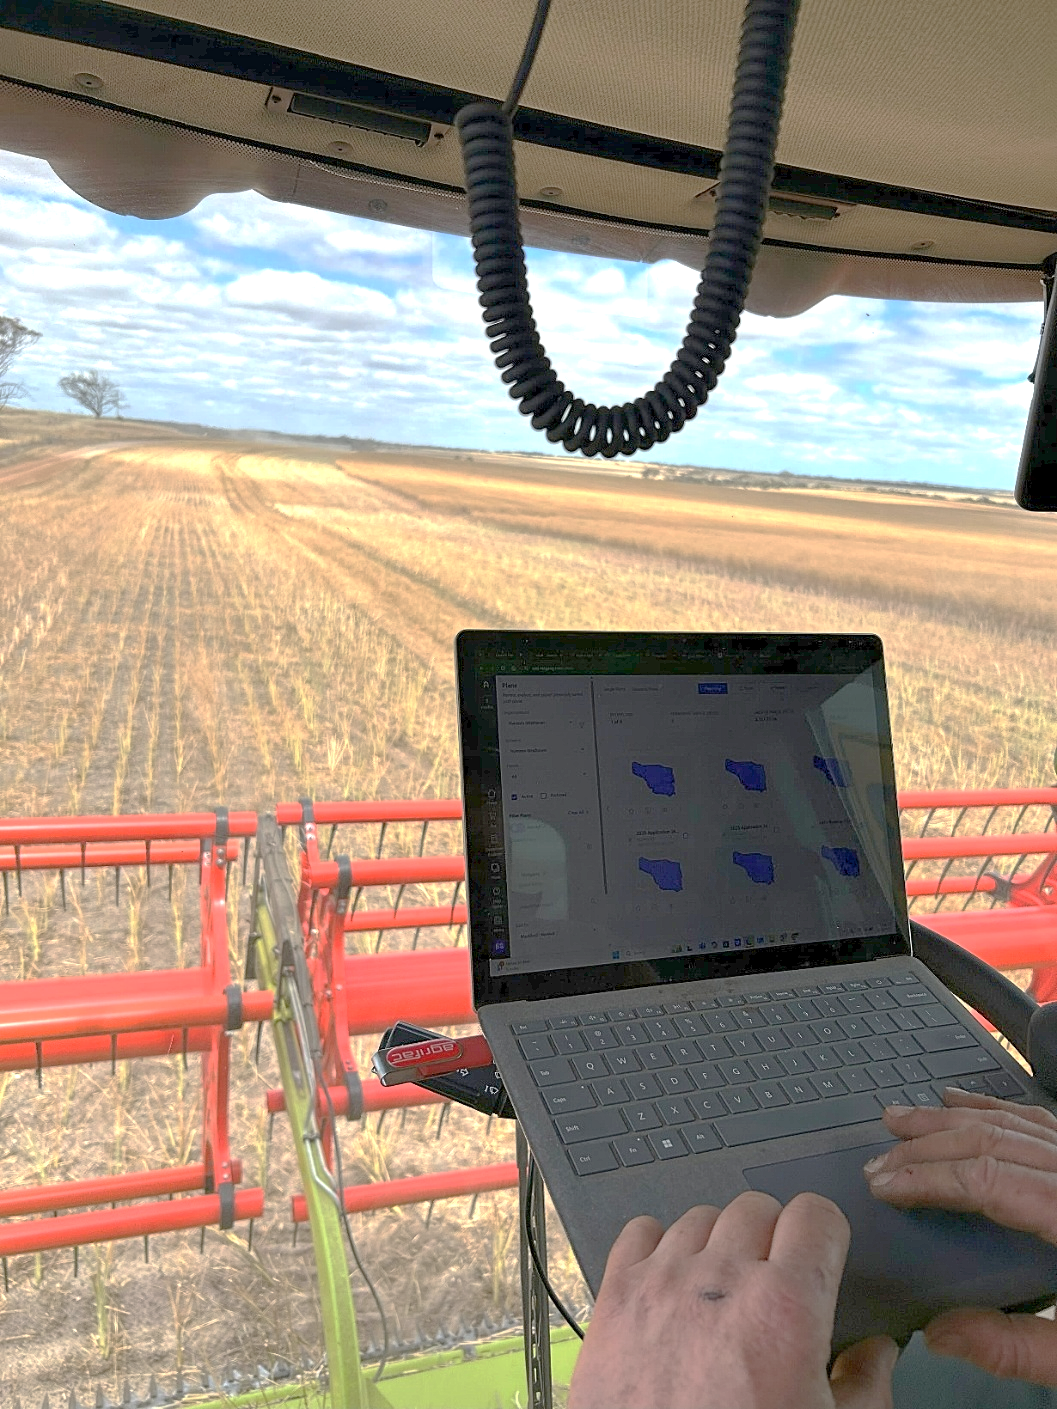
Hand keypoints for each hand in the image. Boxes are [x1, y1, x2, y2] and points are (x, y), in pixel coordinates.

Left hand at [567, 1190, 897, 1408]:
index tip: (822, 1254)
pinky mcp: (616, 1296)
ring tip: (722, 1291)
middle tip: (774, 1283)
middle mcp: (721, 1279)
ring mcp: (662, 1281)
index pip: (816, 1215)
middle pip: (756, 1208)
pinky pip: (639, 1231)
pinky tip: (671, 1284)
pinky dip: (657, 1247)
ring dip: (716, 1243)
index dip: (824, 1235)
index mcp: (784, 1307)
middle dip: (771, 1238)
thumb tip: (877, 1354)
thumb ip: (865, 1386)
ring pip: (700, 1216)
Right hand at [864, 1087, 1056, 1382]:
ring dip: (950, 1119)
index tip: (883, 1184)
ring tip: (901, 1121)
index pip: (988, 1179)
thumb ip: (1020, 1346)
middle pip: (993, 1141)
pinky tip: (965, 1104)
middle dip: (926, 1146)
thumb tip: (945, 1331)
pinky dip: (995, 1109)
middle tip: (878, 1160)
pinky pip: (1042, 1120)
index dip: (927, 1178)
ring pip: (1013, 1122)